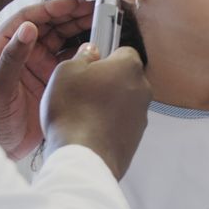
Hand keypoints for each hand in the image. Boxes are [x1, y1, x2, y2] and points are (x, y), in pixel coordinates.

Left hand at [0, 0, 93, 159]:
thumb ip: (12, 57)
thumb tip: (27, 28)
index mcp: (3, 46)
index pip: (29, 18)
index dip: (52, 9)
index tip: (73, 4)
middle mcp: (22, 53)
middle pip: (50, 27)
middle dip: (71, 17)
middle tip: (94, 10)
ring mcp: (37, 67)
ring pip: (62, 42)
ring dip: (80, 32)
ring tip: (100, 25)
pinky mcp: (50, 82)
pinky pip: (70, 63)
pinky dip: (83, 55)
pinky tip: (95, 51)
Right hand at [41, 44, 151, 179]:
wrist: (83, 157)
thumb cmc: (74, 112)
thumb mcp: (66, 71)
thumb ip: (82, 56)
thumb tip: (90, 52)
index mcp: (129, 67)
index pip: (124, 51)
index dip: (105, 57)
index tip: (91, 64)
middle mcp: (142, 89)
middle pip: (124, 78)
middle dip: (106, 82)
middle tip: (82, 90)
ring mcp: (141, 116)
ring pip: (123, 102)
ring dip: (107, 104)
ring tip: (81, 114)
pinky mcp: (136, 138)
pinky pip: (121, 123)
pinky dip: (108, 124)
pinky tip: (88, 130)